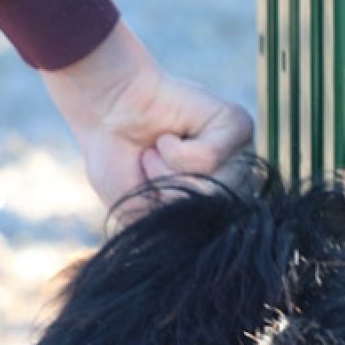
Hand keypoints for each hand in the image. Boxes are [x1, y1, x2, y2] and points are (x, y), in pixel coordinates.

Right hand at [40, 21, 251, 211]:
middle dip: (170, 195)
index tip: (150, 193)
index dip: (173, 217)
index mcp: (217, 198)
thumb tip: (209, 219)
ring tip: (157, 151)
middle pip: (214, 212)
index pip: (212, 232)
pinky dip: (175, 152)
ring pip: (214, 187)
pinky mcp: (237, 124)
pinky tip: (168, 136)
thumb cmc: (119, 158)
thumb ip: (173, 227)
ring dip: (169, 174)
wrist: (105, 113)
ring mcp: (240, 151)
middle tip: (151, 167)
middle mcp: (235, 176)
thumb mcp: (139, 210)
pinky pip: (210, 158)